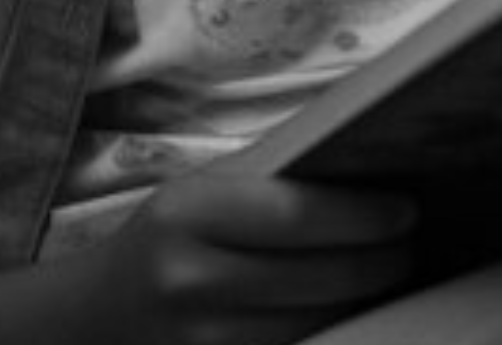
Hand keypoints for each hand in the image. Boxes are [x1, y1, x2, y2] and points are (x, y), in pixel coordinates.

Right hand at [64, 172, 417, 344]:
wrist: (89, 318)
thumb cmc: (165, 238)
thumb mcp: (202, 193)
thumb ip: (271, 186)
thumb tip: (367, 174)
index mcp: (189, 214)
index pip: (297, 216)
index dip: (362, 217)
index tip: (406, 210)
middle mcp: (188, 280)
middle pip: (314, 277)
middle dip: (378, 261)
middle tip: (412, 244)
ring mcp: (197, 341)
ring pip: (310, 323)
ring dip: (361, 300)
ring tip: (391, 270)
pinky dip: (328, 330)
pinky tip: (351, 308)